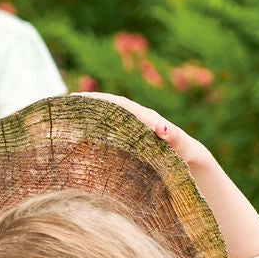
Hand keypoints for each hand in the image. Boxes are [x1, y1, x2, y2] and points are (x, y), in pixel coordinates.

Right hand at [75, 90, 203, 164]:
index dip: (100, 99)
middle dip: (90, 102)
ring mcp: (135, 129)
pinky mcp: (133, 140)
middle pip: (111, 106)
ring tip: (70, 114)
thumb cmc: (187, 154)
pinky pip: (113, 130)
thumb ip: (175, 137)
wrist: (191, 160)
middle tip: (67, 102)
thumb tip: (162, 128)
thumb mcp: (183, 146)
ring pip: (110, 117)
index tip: (79, 97)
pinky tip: (84, 135)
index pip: (119, 104)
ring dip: (92, 114)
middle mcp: (138, 120)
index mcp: (147, 118)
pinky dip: (98, 129)